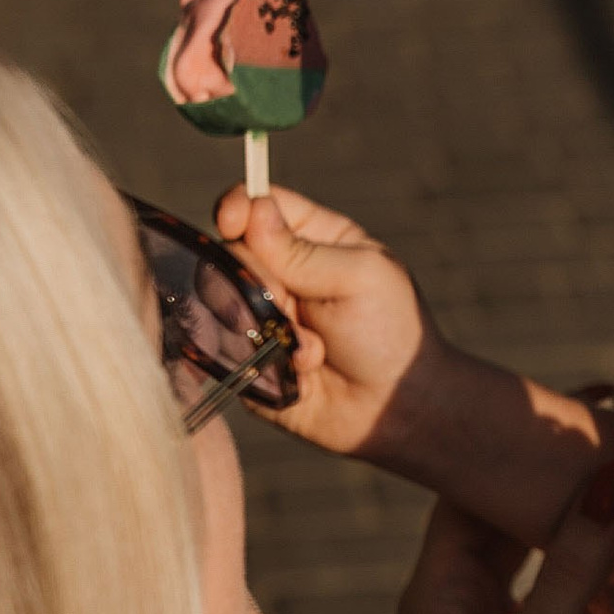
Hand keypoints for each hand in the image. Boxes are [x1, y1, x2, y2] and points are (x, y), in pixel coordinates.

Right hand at [217, 182, 440, 459]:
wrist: (395, 408)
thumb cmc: (390, 332)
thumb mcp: (360, 277)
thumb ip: (302, 250)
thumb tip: (252, 211)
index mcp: (313, 238)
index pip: (256, 205)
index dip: (237, 207)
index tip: (232, 221)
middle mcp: (280, 271)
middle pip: (228, 250)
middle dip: (258, 280)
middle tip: (292, 307)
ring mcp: (258, 313)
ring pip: (217, 297)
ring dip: (260, 323)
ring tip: (310, 350)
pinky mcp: (246, 356)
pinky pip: (221, 346)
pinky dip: (260, 358)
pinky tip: (301, 372)